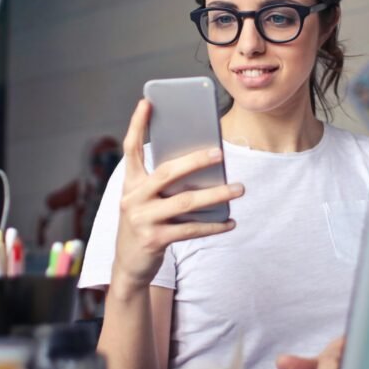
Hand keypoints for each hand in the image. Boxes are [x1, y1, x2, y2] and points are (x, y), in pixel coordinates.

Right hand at [111, 99, 241, 290]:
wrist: (128, 266)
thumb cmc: (144, 224)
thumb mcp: (145, 200)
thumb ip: (163, 184)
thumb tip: (203, 166)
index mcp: (130, 183)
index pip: (130, 148)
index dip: (137, 124)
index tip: (146, 102)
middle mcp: (133, 198)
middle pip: (167, 172)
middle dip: (195, 161)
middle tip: (219, 153)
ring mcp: (143, 219)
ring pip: (185, 202)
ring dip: (216, 194)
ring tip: (239, 188)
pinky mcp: (154, 239)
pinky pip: (191, 230)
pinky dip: (214, 226)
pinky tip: (230, 221)